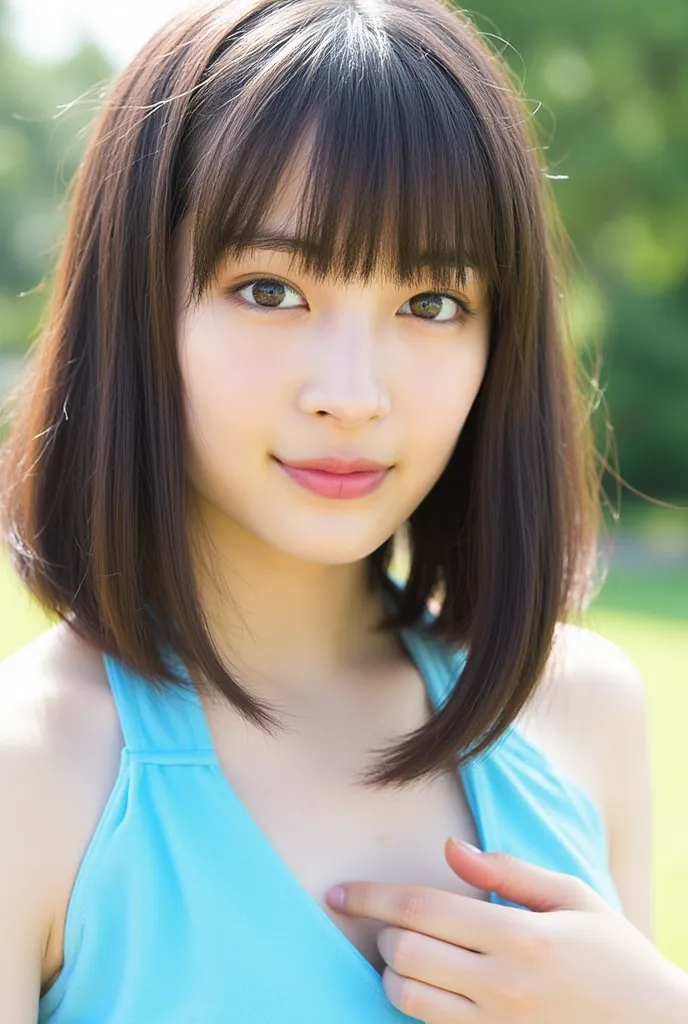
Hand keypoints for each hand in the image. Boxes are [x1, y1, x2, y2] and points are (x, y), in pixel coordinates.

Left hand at [325, 837, 685, 1022]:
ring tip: (408, 958)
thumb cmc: (616, 957)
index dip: (370, 897)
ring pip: (408, 1001)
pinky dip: (416, 1009)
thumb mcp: (573, 899)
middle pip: (404, 954)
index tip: (339, 893)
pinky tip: (428, 990)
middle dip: (384, 935)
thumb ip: (508, 873)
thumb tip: (451, 848)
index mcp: (519, 935)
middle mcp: (502, 985)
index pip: (420, 907)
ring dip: (393, 975)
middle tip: (394, 926)